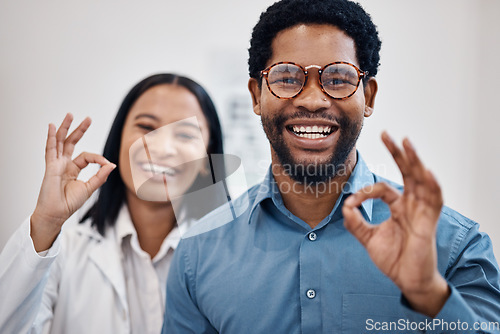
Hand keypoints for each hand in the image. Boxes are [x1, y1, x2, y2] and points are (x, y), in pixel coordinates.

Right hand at [31, 113, 115, 250]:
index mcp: (73, 169)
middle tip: (88, 119)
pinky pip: (50, 149)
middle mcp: (64, 164)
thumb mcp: (89, 188)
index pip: (86, 156)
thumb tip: (112, 164)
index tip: (106, 163)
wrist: (57, 213)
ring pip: (60, 142)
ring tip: (70, 115)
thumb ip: (100, 176)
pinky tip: (52, 127)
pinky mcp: (50, 167)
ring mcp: (56, 164)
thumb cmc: (69, 203)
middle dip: (79, 130)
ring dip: (65, 128)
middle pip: (71, 143)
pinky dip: (51, 138)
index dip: (98, 158)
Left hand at [342, 131, 449, 316]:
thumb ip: (355, 223)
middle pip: (406, 173)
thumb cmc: (393, 259)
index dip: (365, 191)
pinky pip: (434, 200)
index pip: (381, 188)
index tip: (351, 201)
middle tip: (387, 134)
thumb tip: (344, 206)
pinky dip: (432, 186)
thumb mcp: (368, 238)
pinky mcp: (428, 222)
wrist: (406, 280)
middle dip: (397, 153)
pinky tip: (426, 171)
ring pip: (420, 180)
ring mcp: (421, 211)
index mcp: (397, 206)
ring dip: (414, 161)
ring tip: (407, 143)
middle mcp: (410, 205)